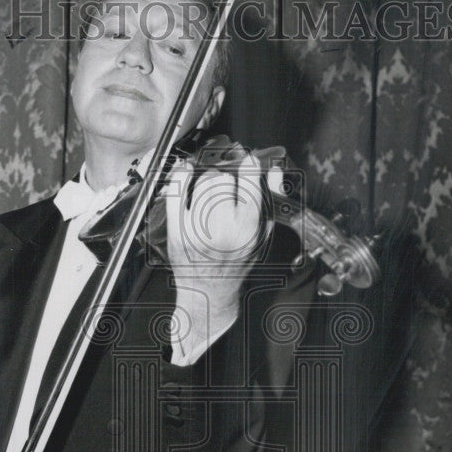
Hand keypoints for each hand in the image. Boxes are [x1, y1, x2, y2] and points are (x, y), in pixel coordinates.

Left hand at [165, 137, 278, 345]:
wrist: (207, 291)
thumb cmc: (235, 264)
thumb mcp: (261, 237)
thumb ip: (269, 203)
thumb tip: (275, 172)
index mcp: (246, 229)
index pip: (250, 184)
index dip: (251, 168)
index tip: (250, 161)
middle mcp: (222, 228)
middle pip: (223, 180)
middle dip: (226, 180)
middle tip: (226, 190)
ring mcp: (196, 229)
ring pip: (202, 183)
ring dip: (207, 182)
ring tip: (210, 194)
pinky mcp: (177, 230)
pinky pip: (176, 193)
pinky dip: (180, 177)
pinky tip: (185, 170)